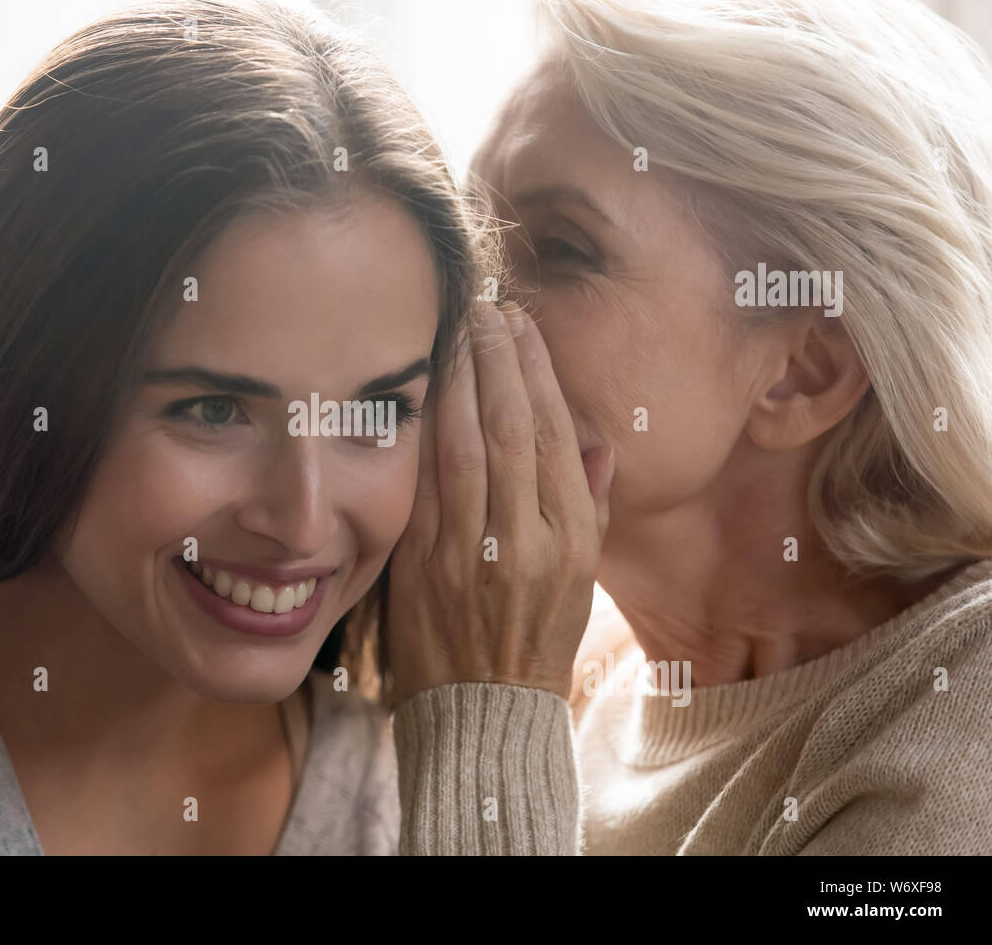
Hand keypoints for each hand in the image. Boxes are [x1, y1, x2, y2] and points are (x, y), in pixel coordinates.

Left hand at [386, 302, 614, 702]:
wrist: (484, 713)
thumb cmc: (538, 639)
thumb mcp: (583, 579)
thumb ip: (591, 506)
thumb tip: (599, 441)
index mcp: (573, 542)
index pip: (557, 435)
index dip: (538, 371)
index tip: (523, 325)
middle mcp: (526, 543)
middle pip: (511, 429)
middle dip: (497, 358)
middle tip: (486, 309)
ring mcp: (469, 555)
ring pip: (465, 447)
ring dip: (458, 381)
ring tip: (456, 332)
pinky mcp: (421, 567)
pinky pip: (425, 487)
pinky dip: (424, 433)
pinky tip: (420, 391)